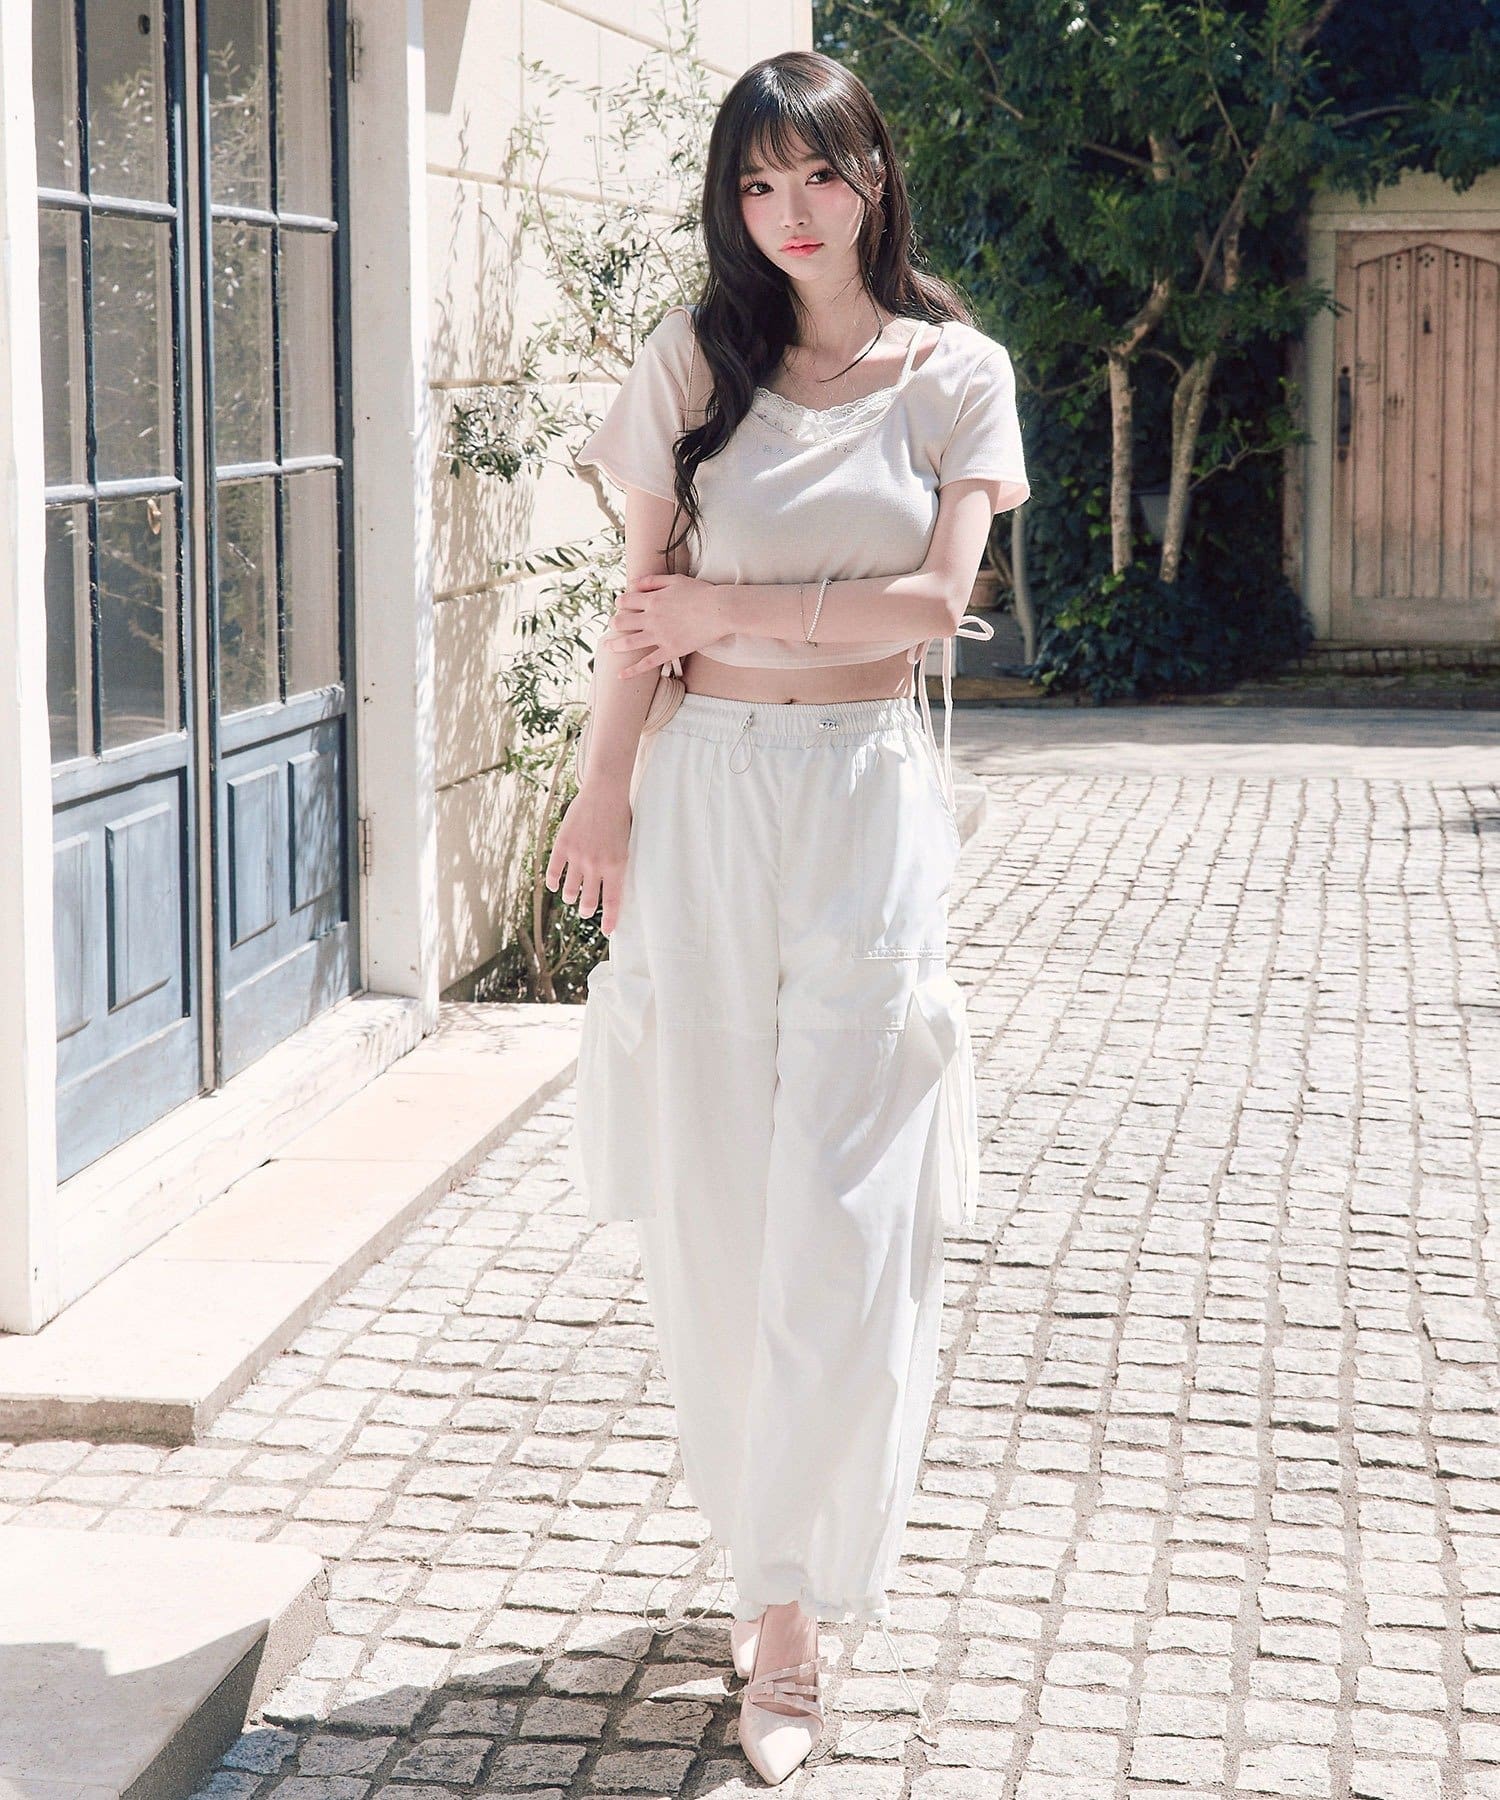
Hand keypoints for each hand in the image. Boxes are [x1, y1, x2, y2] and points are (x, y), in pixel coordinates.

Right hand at [545, 784, 632, 935]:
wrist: (605, 792)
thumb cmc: (621, 817)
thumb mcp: (627, 845)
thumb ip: (617, 865)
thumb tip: (611, 885)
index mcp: (616, 866)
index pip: (612, 902)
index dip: (609, 919)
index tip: (608, 931)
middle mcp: (596, 866)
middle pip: (588, 900)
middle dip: (586, 909)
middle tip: (585, 910)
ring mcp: (578, 856)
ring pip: (570, 889)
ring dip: (571, 896)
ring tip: (572, 897)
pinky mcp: (563, 845)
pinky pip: (554, 871)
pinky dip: (554, 881)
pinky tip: (555, 884)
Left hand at [606, 574, 723, 677]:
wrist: (720, 610)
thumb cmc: (701, 593)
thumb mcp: (675, 580)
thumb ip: (652, 580)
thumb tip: (633, 583)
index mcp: (652, 600)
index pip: (625, 600)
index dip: (620, 602)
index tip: (620, 605)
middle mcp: (651, 618)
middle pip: (621, 621)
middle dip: (614, 623)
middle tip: (613, 625)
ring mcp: (659, 636)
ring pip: (629, 643)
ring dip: (614, 644)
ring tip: (607, 646)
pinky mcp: (670, 651)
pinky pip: (647, 663)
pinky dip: (632, 670)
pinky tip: (620, 675)